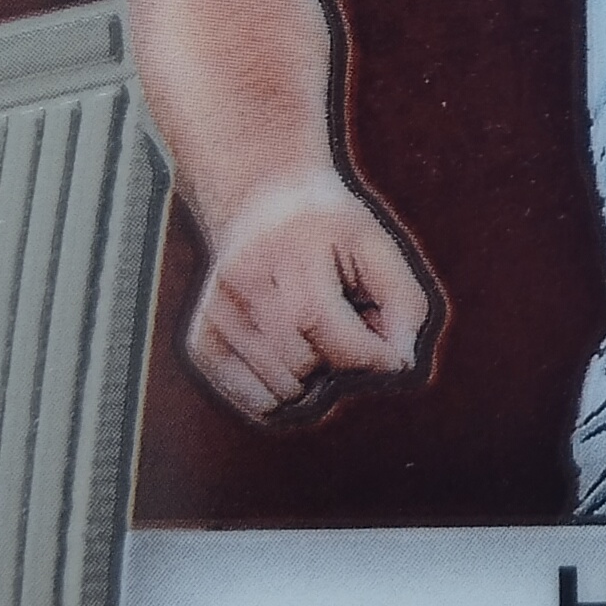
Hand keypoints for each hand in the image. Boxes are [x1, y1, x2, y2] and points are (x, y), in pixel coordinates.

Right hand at [184, 169, 431, 424]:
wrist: (262, 203)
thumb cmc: (331, 231)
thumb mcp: (378, 247)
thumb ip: (404, 304)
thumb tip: (400, 365)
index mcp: (287, 250)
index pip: (321, 324)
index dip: (366, 355)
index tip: (393, 359)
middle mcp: (242, 281)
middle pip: (302, 364)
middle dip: (340, 364)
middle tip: (348, 331)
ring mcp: (217, 314)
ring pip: (280, 391)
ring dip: (314, 383)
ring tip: (317, 339)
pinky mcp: (202, 342)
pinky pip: (254, 402)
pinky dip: (285, 396)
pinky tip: (294, 360)